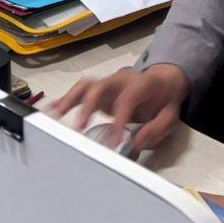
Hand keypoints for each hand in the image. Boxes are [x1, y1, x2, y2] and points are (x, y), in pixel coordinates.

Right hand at [47, 64, 189, 151]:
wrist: (165, 81)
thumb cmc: (166, 98)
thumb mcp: (171, 114)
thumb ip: (157, 128)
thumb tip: (137, 142)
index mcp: (142, 83)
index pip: (127, 99)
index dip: (119, 120)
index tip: (114, 143)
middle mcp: (121, 79)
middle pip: (100, 86)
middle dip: (87, 107)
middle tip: (79, 129)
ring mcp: (108, 83)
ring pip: (86, 86)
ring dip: (69, 101)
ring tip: (55, 117)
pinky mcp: (99, 90)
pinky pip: (81, 90)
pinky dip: (66, 100)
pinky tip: (52, 110)